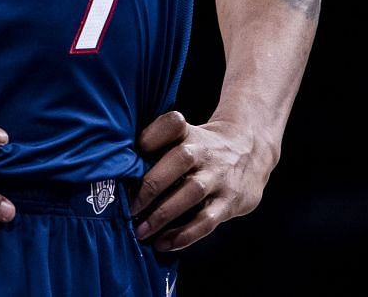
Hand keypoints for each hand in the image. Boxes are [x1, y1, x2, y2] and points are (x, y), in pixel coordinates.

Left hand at [129, 110, 272, 251]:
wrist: (251, 151)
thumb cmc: (202, 148)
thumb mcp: (186, 136)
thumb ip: (158, 148)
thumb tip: (116, 171)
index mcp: (190, 132)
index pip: (173, 124)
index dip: (152, 136)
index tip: (132, 153)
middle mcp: (205, 151)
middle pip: (180, 159)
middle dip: (151, 185)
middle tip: (128, 208)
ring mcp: (219, 176)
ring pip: (192, 192)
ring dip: (163, 214)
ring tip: (140, 231)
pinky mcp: (230, 201)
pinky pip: (206, 220)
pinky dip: (184, 234)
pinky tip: (163, 243)